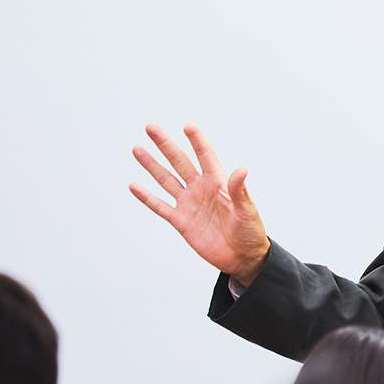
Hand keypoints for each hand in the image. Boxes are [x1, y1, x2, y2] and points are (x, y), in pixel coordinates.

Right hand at [130, 123, 271, 286]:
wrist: (242, 258)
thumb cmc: (250, 232)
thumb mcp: (247, 210)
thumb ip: (240, 191)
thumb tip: (241, 169)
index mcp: (218, 183)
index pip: (205, 156)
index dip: (197, 141)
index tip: (188, 126)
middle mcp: (201, 189)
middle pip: (180, 162)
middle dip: (165, 145)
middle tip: (151, 128)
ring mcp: (189, 204)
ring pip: (166, 180)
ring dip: (152, 165)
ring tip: (138, 149)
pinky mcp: (180, 221)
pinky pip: (160, 206)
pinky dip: (146, 197)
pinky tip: (134, 185)